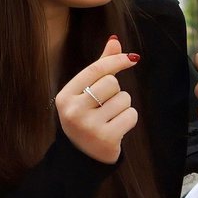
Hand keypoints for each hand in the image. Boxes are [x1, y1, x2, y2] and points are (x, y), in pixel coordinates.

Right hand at [55, 37, 139, 163]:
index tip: (132, 58)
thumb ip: (100, 67)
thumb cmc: (85, 118)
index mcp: (65, 96)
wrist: (81, 157)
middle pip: (112, 83)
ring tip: (109, 119)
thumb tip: (115, 41)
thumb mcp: (85, 93)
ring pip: (124, 99)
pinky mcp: (106, 138)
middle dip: (115, 92)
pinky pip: (131, 116)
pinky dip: (129, 120)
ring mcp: (88, 126)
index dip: (116, 60)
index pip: (96, 70)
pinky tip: (117, 128)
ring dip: (123, 107)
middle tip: (104, 106)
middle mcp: (73, 111)